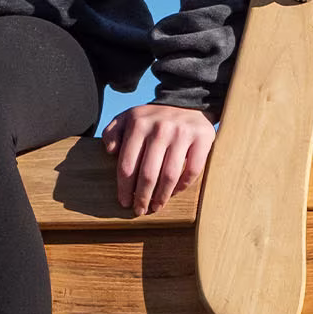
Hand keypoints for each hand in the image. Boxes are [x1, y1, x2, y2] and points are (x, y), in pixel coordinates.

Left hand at [101, 101, 215, 216]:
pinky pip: (192, 170)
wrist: (187, 103)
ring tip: (156, 207)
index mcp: (138, 124)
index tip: (124, 202)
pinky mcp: (202, 138)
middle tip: (139, 210)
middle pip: (148, 174)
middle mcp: (160, 128)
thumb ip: (112, 132)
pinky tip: (174, 192)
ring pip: (169, 175)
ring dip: (161, 196)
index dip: (124, 188)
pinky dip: (183, 186)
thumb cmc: (153, 119)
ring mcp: (182, 133)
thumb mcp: (128, 118)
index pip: (127, 164)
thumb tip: (110, 151)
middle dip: (142, 197)